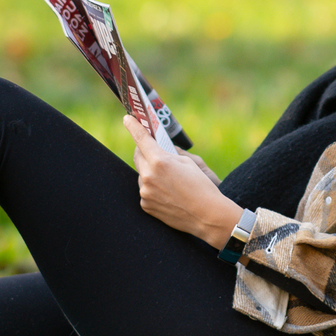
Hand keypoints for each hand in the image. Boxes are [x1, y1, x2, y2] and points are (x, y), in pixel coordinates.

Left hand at [124, 114, 243, 247]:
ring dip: (150, 172)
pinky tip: (168, 193)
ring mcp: (145, 192)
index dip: (133, 126)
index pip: (141, 139)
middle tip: (155, 152)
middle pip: (138, 157)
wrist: (207, 216)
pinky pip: (145, 190)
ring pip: (142, 175)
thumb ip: (170, 153)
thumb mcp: (189, 162)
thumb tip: (159, 149)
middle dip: (145, 152)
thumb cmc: (202, 186)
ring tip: (170, 181)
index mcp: (160, 161)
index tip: (127, 119)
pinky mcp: (146, 205)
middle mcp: (148, 176)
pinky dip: (153, 188)